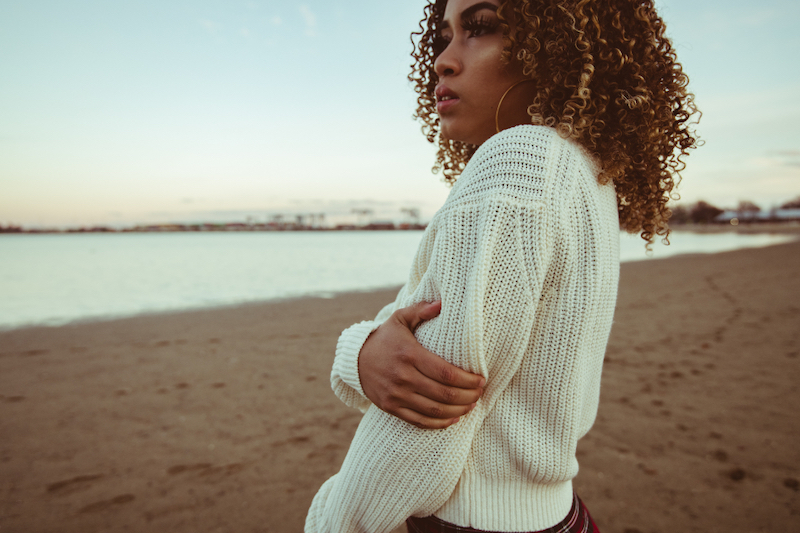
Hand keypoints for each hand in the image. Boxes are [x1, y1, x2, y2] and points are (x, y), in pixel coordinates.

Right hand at [358, 300, 484, 428]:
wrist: (355, 359)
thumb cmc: (385, 338)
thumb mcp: (400, 318)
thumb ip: (421, 310)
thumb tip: (442, 303)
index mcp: (409, 354)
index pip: (446, 373)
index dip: (468, 380)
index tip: (481, 379)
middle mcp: (403, 376)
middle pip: (444, 394)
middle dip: (468, 396)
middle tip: (480, 393)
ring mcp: (396, 394)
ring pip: (435, 410)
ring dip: (458, 411)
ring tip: (471, 405)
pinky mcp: (391, 407)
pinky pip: (419, 421)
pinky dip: (439, 423)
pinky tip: (453, 419)